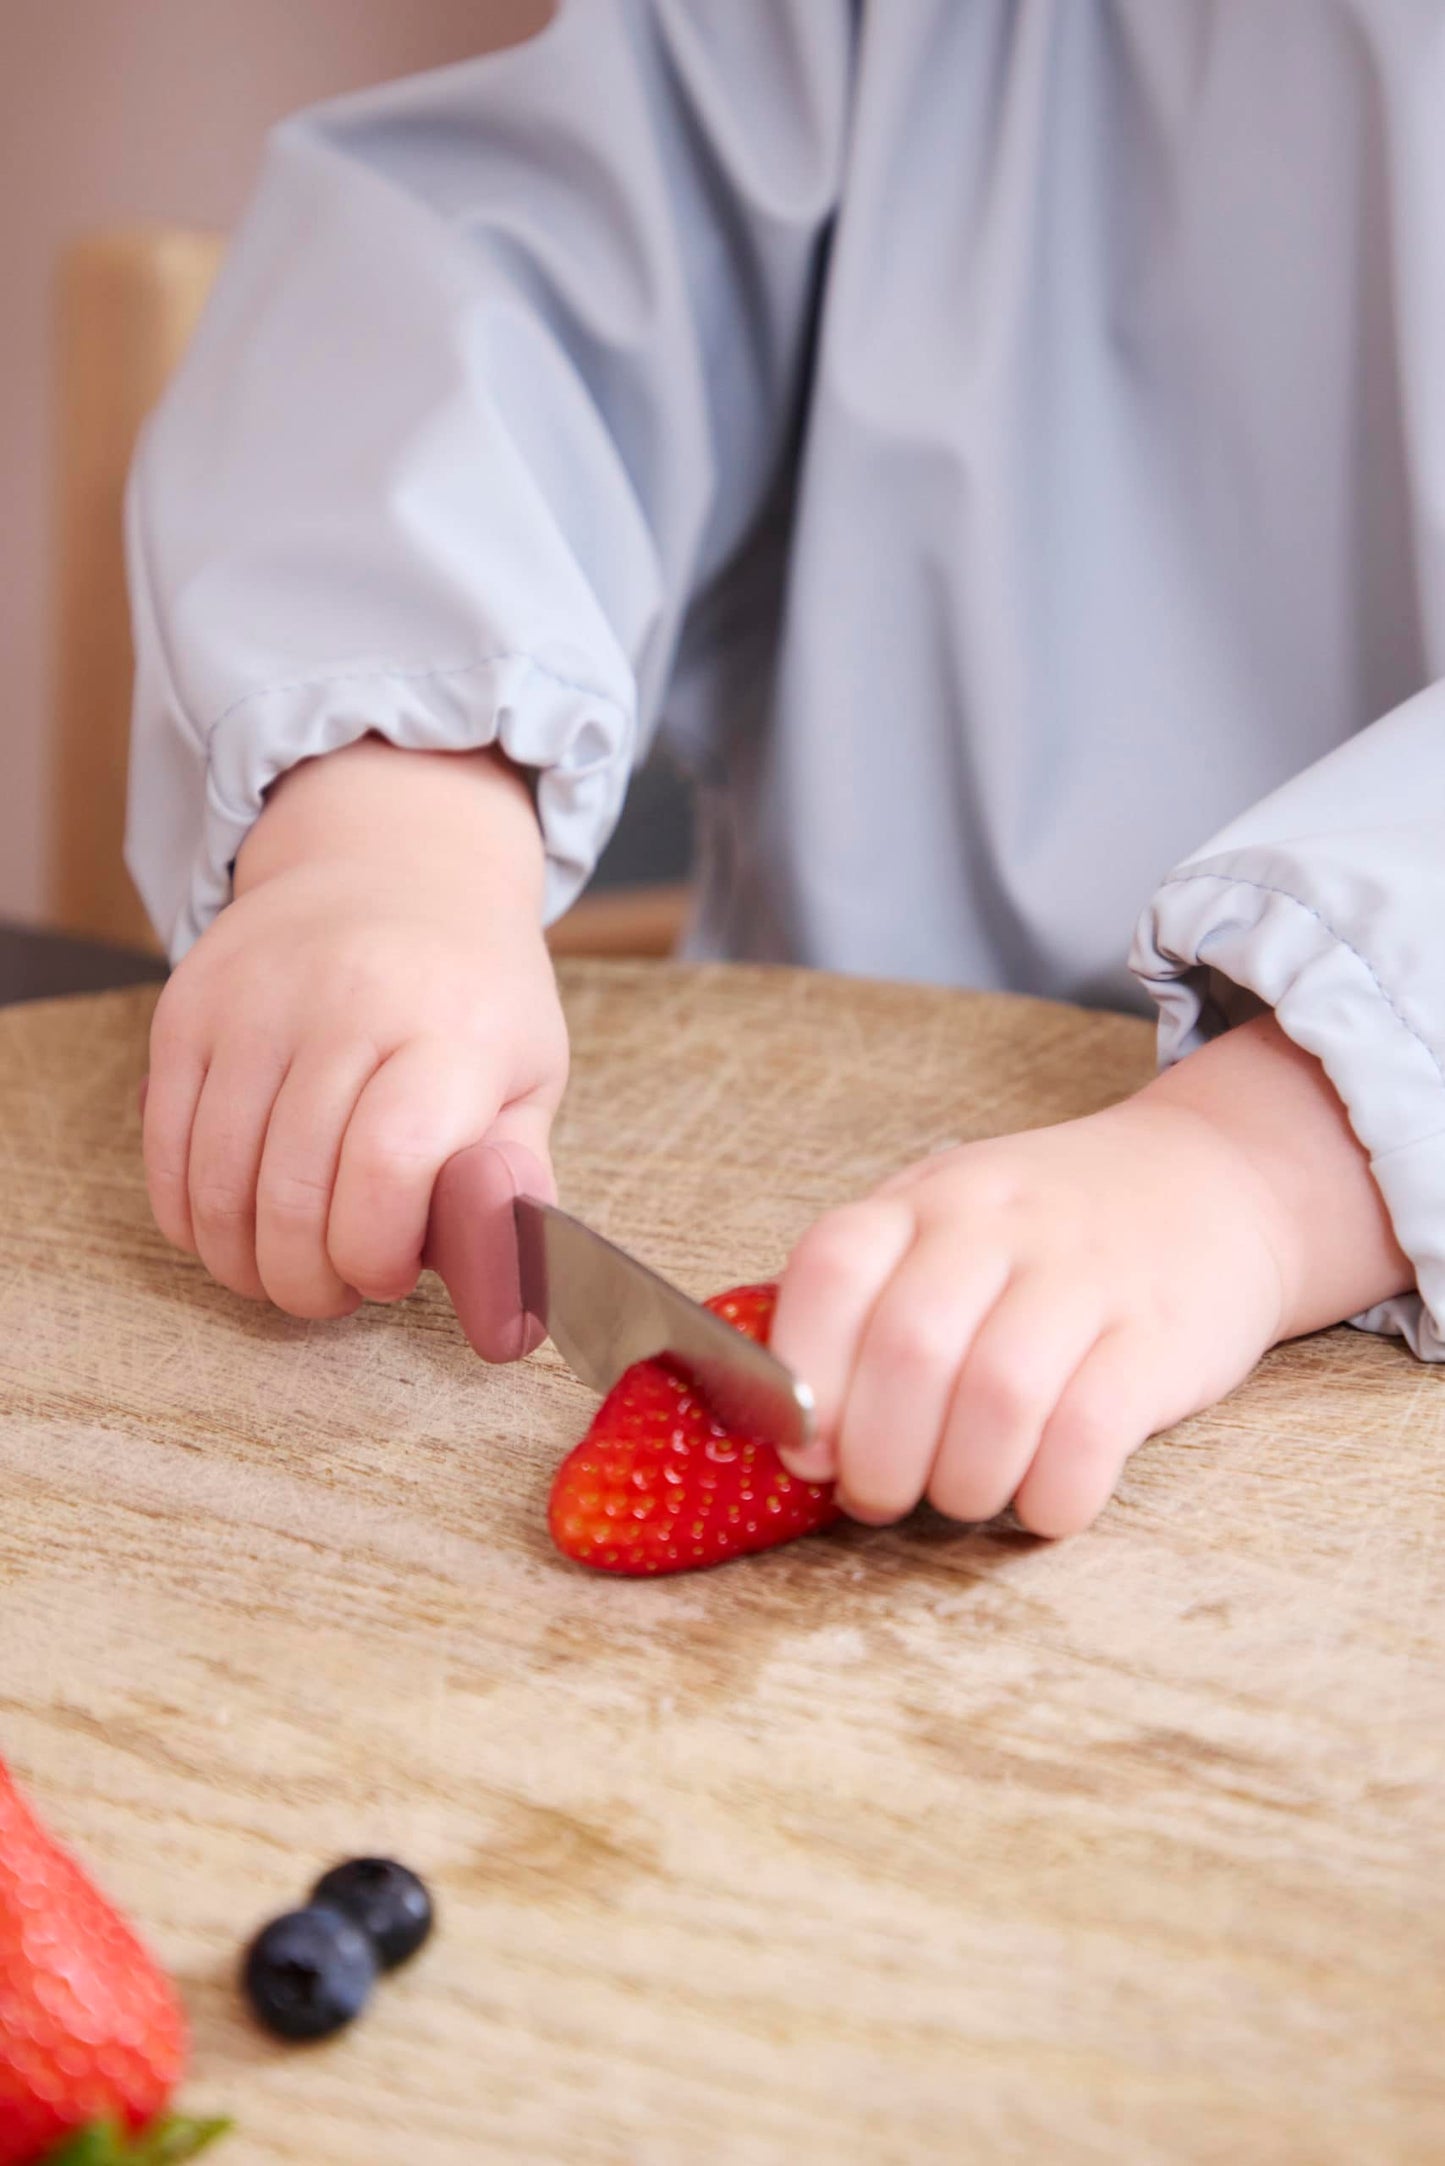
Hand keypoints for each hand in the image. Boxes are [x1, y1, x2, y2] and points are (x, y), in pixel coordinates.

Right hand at [142, 738, 566, 1350]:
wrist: (394, 862)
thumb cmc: (470, 990)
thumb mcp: (528, 1073)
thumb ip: (513, 1186)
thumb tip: (510, 1313)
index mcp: (449, 1026)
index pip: (388, 1165)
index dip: (374, 1251)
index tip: (390, 1274)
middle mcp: (346, 1002)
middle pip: (291, 1190)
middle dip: (306, 1279)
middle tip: (332, 1291)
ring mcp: (255, 1002)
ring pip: (217, 1181)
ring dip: (244, 1260)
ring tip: (284, 1269)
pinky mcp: (187, 1009)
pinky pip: (166, 1147)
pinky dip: (191, 1216)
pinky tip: (230, 1231)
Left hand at [771, 1017, 1410, 1534]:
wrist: (1213, 1184)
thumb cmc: (1050, 1234)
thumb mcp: (947, 1225)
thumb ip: (870, 1303)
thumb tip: (792, 1431)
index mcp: (927, 1199)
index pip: (832, 1268)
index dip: (802, 1373)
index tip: (805, 1449)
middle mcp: (998, 1224)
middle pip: (909, 1348)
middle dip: (877, 1456)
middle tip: (879, 1496)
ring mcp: (1086, 1275)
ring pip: (999, 1395)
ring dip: (962, 1481)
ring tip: (961, 1498)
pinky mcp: (1160, 1336)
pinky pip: (1092, 1430)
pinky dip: (1053, 1492)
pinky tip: (1043, 1502)